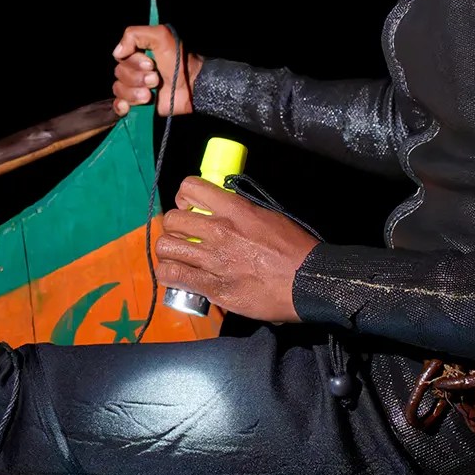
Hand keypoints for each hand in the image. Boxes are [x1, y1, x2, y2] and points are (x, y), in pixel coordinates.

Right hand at [111, 24, 202, 117]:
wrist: (191, 86)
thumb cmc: (179, 60)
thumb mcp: (162, 36)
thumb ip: (135, 35)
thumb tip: (117, 52)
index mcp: (137, 52)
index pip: (120, 56)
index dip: (134, 62)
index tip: (150, 64)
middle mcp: (134, 69)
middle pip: (119, 73)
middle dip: (138, 78)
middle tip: (156, 79)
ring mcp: (135, 87)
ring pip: (119, 89)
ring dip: (135, 92)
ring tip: (150, 94)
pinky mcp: (137, 104)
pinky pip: (118, 105)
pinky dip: (121, 106)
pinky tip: (129, 107)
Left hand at [154, 177, 315, 322]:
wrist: (308, 282)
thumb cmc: (294, 249)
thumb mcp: (268, 216)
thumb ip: (241, 212)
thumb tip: (223, 210)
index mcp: (235, 210)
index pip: (190, 187)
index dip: (183, 197)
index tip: (189, 207)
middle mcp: (219, 231)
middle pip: (172, 220)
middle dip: (174, 227)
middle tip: (183, 237)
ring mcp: (213, 260)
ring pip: (166, 248)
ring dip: (169, 252)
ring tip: (179, 257)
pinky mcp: (213, 287)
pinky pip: (173, 276)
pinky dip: (169, 275)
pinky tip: (177, 276)